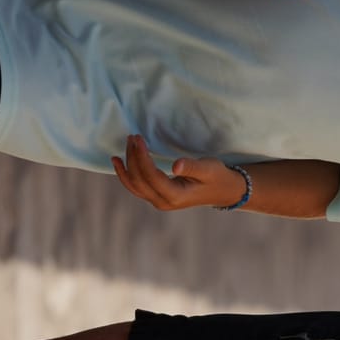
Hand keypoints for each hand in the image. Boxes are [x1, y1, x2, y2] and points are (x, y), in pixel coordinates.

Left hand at [111, 136, 245, 210]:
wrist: (222, 191)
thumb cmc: (217, 177)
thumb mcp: (209, 169)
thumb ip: (192, 167)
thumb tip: (175, 165)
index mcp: (176, 196)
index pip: (151, 176)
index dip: (142, 157)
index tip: (138, 138)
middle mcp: (164, 202)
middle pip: (139, 180)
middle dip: (133, 157)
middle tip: (133, 136)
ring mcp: (159, 202)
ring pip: (134, 184)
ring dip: (127, 164)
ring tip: (127, 144)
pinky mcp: (157, 197)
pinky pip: (136, 188)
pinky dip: (125, 175)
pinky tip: (117, 162)